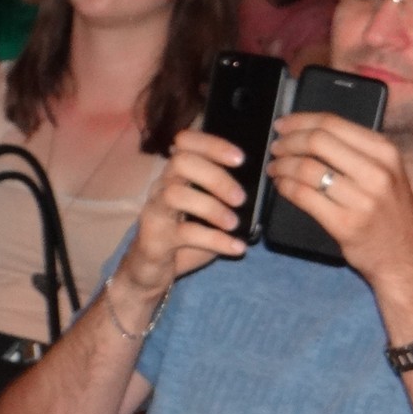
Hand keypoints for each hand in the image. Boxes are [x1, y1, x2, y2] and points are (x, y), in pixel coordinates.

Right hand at [116, 128, 249, 298]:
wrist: (150, 271)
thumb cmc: (185, 237)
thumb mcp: (207, 213)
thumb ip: (226, 198)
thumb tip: (263, 190)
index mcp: (177, 175)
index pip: (186, 143)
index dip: (212, 144)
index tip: (240, 159)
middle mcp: (161, 187)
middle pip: (181, 163)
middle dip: (215, 176)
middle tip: (241, 198)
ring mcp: (155, 212)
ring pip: (175, 194)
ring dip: (211, 207)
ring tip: (234, 224)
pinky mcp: (154, 238)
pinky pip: (185, 233)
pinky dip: (216, 240)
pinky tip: (237, 248)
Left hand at [267, 111, 412, 285]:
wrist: (405, 255)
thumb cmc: (389, 211)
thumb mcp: (386, 172)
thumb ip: (356, 151)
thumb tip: (309, 131)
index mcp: (385, 152)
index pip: (333, 123)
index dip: (300, 121)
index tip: (282, 124)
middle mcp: (377, 172)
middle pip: (317, 141)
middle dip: (287, 142)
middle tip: (275, 147)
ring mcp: (362, 199)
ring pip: (307, 169)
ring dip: (282, 166)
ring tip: (274, 168)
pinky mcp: (345, 223)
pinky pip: (303, 196)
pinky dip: (285, 187)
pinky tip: (281, 186)